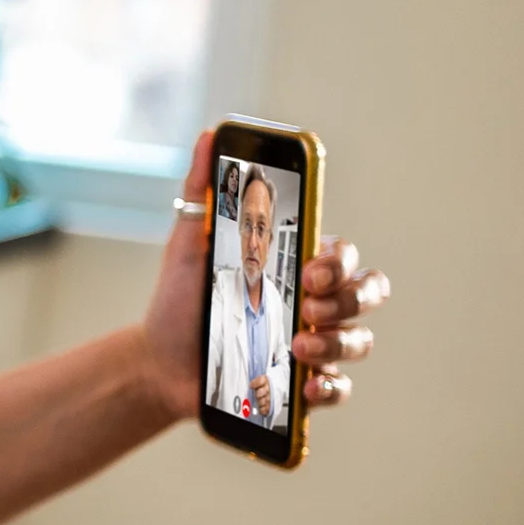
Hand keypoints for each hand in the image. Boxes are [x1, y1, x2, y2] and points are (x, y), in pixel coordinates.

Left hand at [140, 131, 392, 419]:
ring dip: (338, 342)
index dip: (339, 261)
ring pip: (359, 340)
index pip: (343, 254)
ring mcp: (313, 344)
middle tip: (307, 305)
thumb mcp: (187, 243)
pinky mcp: (302, 385)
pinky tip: (306, 384)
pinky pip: (338, 387)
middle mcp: (313, 303)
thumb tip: (209, 136)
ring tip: (297, 347)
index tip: (308, 268)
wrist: (156, 361)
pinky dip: (329, 387)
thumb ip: (203, 190)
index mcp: (295, 265)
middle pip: (367, 293)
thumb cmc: (180, 300)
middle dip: (349, 298)